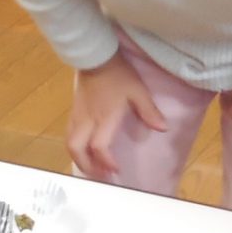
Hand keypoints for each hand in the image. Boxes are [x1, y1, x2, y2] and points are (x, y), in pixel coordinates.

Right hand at [68, 53, 166, 178]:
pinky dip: (76, 147)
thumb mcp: (138, 91)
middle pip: (76, 149)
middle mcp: (87, 120)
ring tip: (92, 166)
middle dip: (86, 166)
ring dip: (79, 158)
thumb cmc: (118, 74)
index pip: (99, 146)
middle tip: (99, 175)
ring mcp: (78, 116)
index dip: (106, 161)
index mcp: (104, 117)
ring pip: (70, 143)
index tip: (116, 169)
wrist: (96, 57)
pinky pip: (69, 134)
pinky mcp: (74, 112)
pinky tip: (85, 149)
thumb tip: (162, 128)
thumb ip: (149, 111)